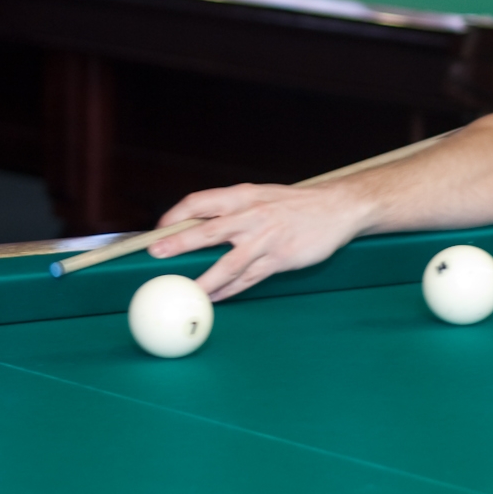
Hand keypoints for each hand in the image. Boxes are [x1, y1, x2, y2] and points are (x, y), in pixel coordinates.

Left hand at [150, 182, 370, 300]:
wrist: (336, 208)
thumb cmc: (293, 204)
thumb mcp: (260, 195)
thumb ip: (232, 209)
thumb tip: (196, 224)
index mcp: (243, 196)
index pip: (200, 201)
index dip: (176, 214)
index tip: (158, 229)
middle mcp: (252, 215)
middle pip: (208, 231)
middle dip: (179, 243)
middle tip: (156, 254)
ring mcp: (266, 239)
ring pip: (228, 263)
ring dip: (204, 280)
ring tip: (186, 291)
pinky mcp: (280, 259)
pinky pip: (250, 278)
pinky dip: (230, 290)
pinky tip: (216, 298)